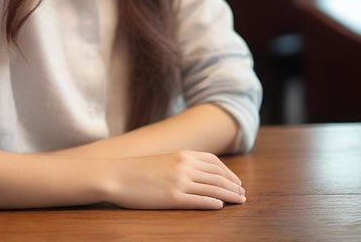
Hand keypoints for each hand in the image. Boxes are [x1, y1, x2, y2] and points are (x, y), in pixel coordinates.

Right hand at [103, 150, 245, 209]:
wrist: (116, 175)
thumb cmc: (137, 170)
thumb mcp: (163, 160)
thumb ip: (181, 163)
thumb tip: (199, 172)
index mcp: (181, 155)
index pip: (214, 162)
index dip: (228, 173)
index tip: (236, 181)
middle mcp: (184, 166)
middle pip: (217, 176)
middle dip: (233, 186)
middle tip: (243, 194)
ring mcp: (179, 182)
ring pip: (213, 189)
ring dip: (229, 196)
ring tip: (239, 202)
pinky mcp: (173, 198)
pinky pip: (199, 200)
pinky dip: (212, 203)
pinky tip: (220, 206)